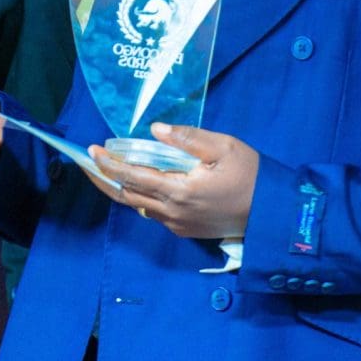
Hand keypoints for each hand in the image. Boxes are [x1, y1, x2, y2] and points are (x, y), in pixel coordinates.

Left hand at [87, 123, 258, 239]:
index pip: (133, 177)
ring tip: (108, 171)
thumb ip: (188, 139)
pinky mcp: (185, 230)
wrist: (272, 213)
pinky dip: (140, 197)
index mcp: (179, 191)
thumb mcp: (223, 147)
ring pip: (138, 206)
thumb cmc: (250, 175)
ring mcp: (177, 224)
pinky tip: (140, 183)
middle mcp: (172, 212)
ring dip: (121, 188)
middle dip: (105, 178)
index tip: (91, 151)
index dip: (109, 165)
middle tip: (88, 161)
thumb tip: (155, 130)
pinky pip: (154, 213)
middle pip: (128, 195)